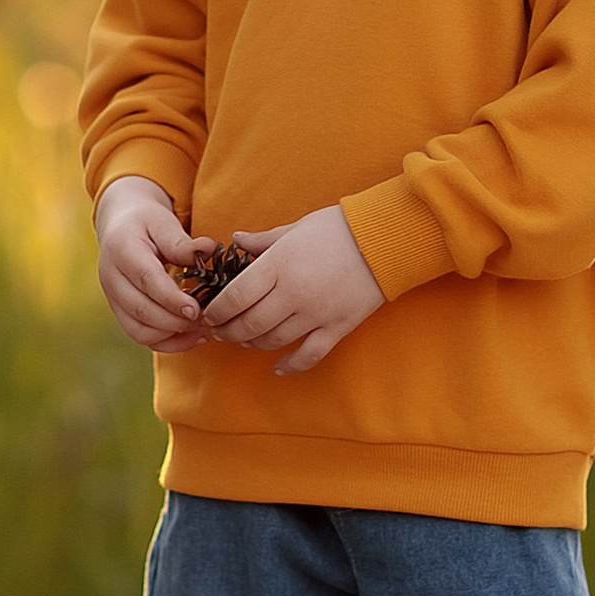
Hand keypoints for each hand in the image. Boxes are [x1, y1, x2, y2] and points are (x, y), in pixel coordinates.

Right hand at [95, 176, 207, 347]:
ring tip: (203, 328)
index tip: (196, 310)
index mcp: (121, 250)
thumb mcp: (163, 221)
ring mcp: (113, 298)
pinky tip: (193, 336)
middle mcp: (111, 277)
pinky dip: (167, 342)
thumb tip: (208, 249)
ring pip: (139, 330)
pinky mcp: (120, 312)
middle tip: (208, 319)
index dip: (171, 299)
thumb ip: (182, 241)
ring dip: (173, 335)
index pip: (146, 280)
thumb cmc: (146, 221)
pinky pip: (141, 337)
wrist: (120, 225)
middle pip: (141, 310)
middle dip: (176, 321)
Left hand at [205, 205, 386, 377]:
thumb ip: (263, 240)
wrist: (385, 239)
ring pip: (273, 340)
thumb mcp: (295, 227)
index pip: (235, 296)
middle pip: (249, 323)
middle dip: (228, 330)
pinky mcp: (337, 327)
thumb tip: (236, 239)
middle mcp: (293, 292)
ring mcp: (316, 313)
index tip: (210, 314)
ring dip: (253, 343)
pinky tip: (278, 368)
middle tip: (219, 331)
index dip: (218, 310)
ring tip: (244, 339)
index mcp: (279, 265)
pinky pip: (309, 354)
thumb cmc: (337, 228)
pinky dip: (291, 365)